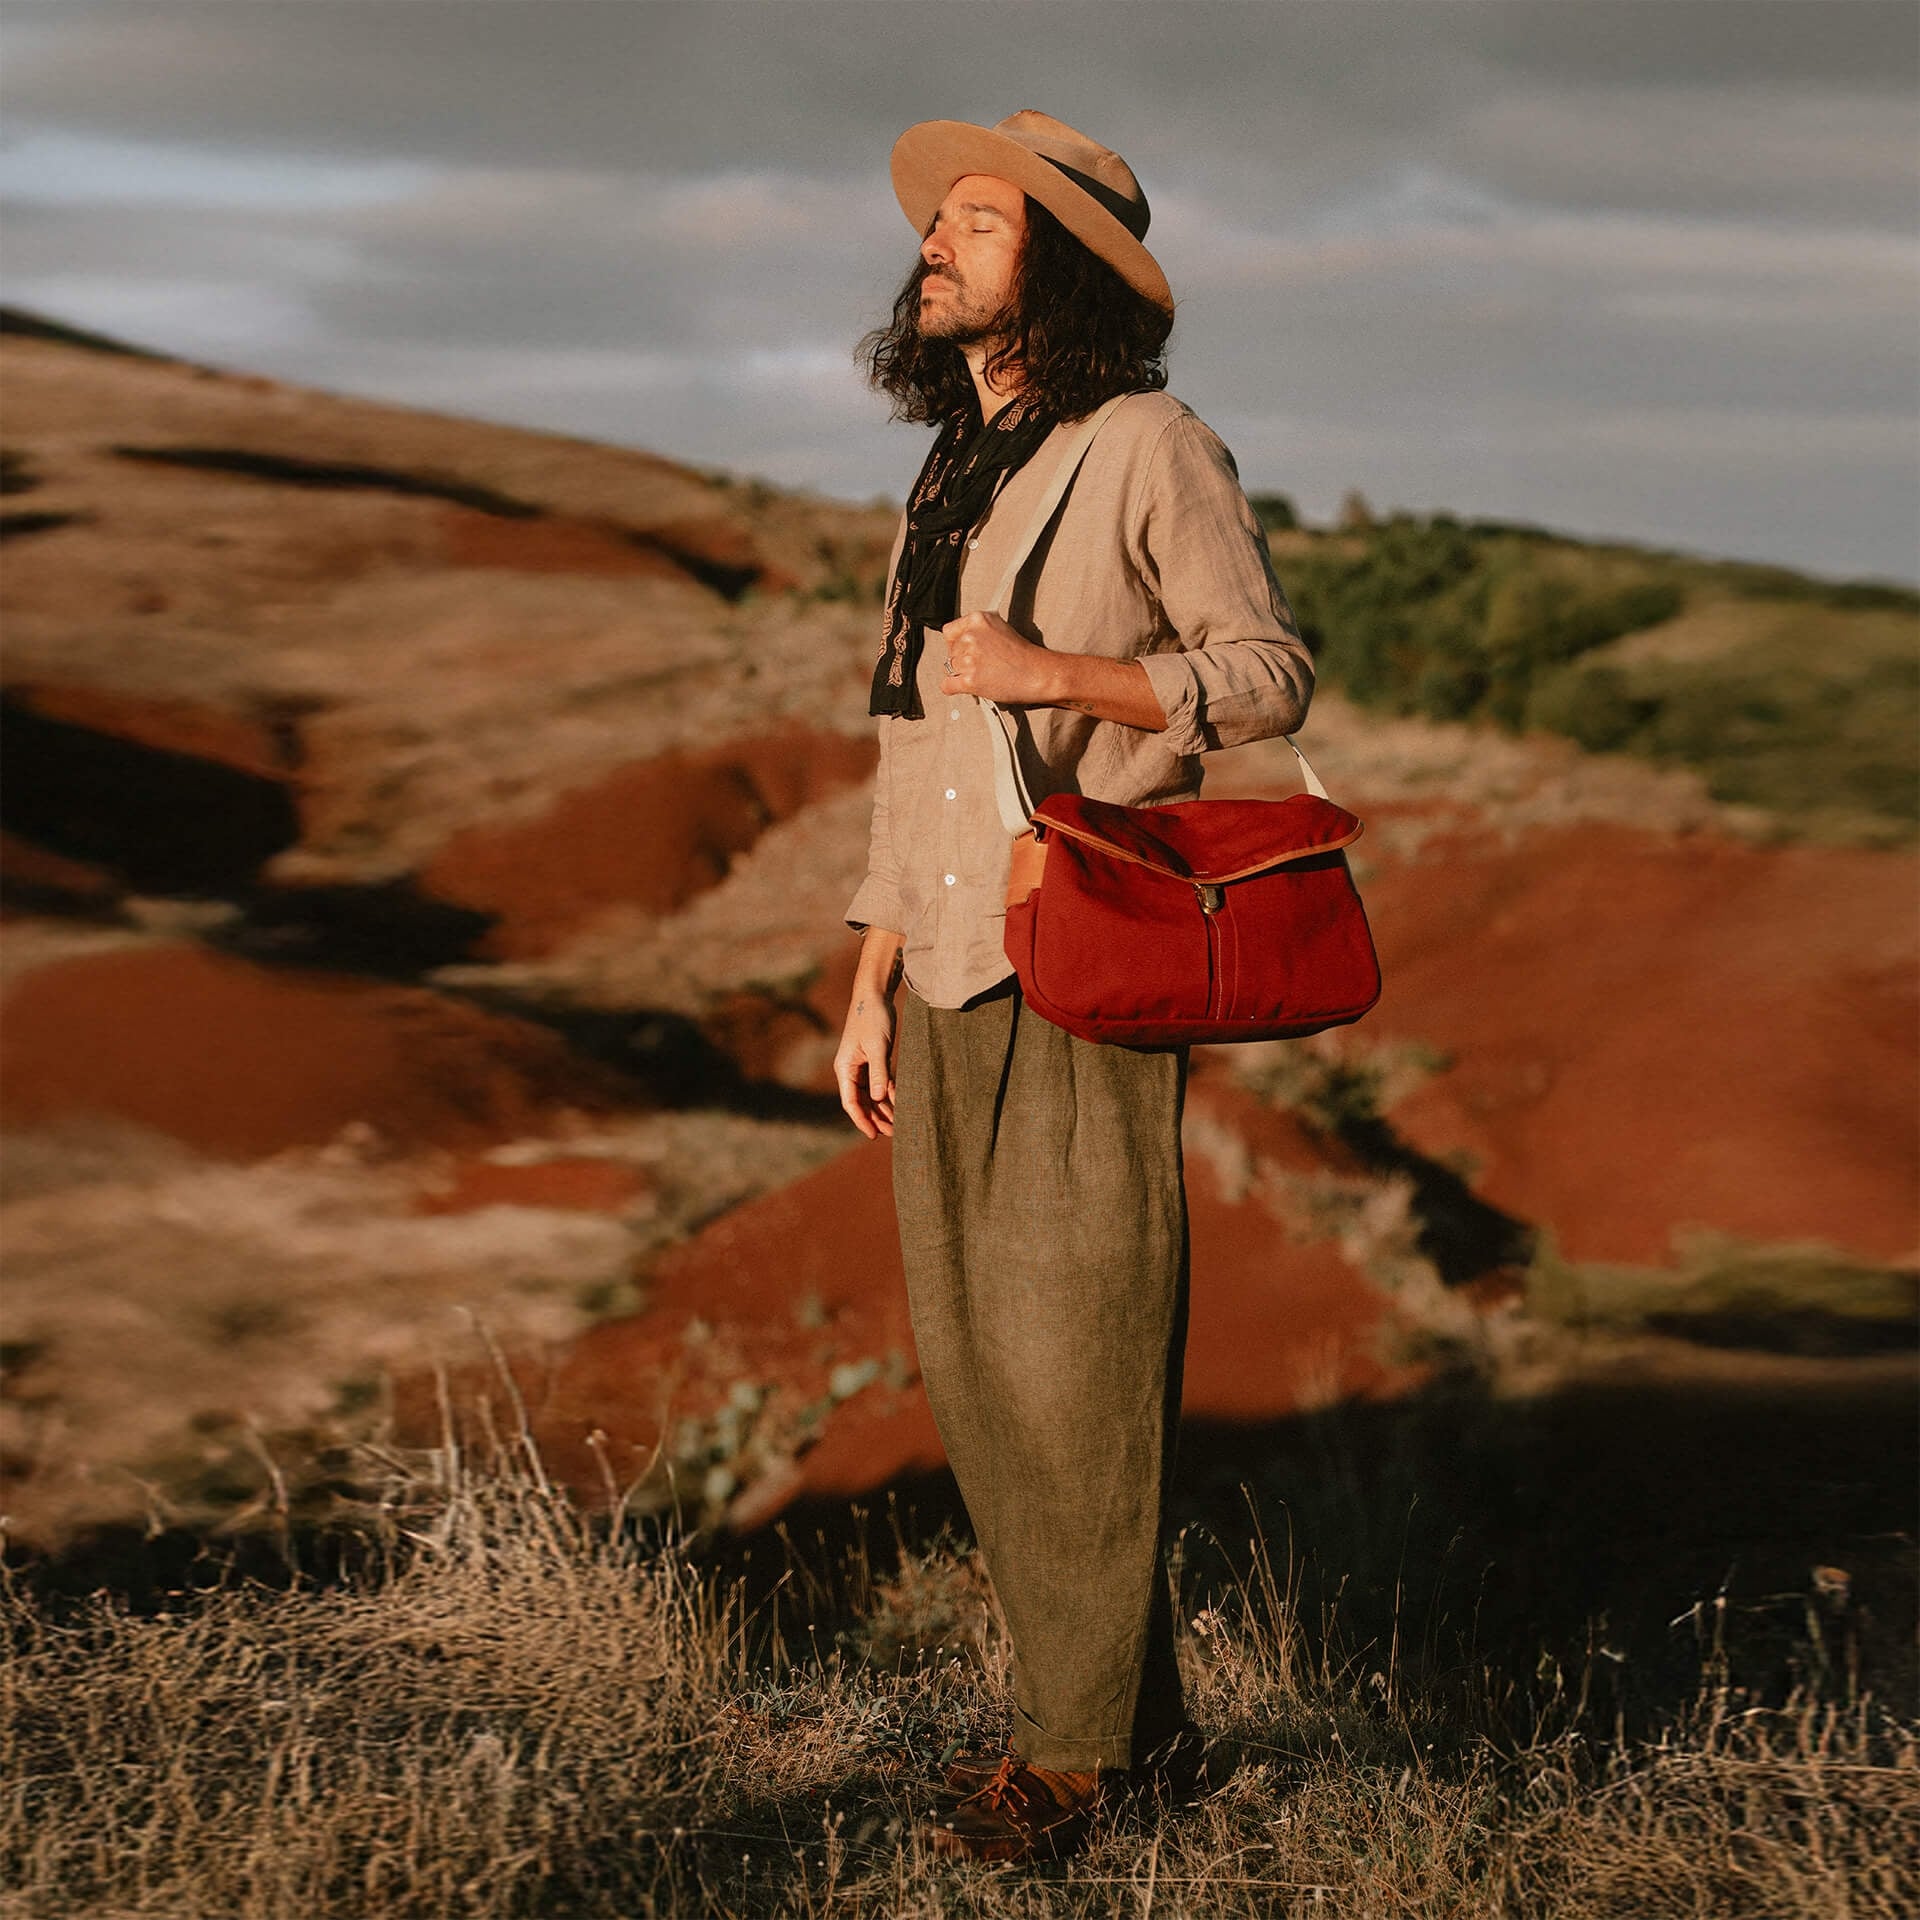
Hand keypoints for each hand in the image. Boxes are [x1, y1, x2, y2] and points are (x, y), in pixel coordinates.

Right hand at [834, 980, 897, 1138]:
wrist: (875, 994)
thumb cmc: (873, 1018)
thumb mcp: (878, 1047)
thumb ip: (879, 1073)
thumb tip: (880, 1099)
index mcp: (845, 1068)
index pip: (851, 1102)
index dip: (862, 1120)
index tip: (874, 1135)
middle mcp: (851, 1069)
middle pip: (862, 1102)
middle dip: (876, 1118)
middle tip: (893, 1133)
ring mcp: (862, 1065)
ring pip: (871, 1094)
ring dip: (883, 1108)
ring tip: (899, 1123)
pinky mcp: (873, 1059)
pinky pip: (879, 1082)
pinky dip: (888, 1093)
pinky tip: (899, 1103)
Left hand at [937, 611, 1058, 705]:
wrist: (1038, 674)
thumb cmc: (1024, 655)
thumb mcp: (1000, 629)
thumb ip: (979, 632)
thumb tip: (960, 642)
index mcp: (978, 620)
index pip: (949, 631)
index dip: (956, 643)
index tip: (964, 650)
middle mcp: (971, 636)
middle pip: (950, 652)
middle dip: (961, 660)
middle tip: (981, 666)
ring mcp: (969, 659)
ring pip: (949, 669)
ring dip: (962, 674)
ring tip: (983, 675)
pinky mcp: (970, 680)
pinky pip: (947, 686)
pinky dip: (954, 689)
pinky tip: (967, 686)